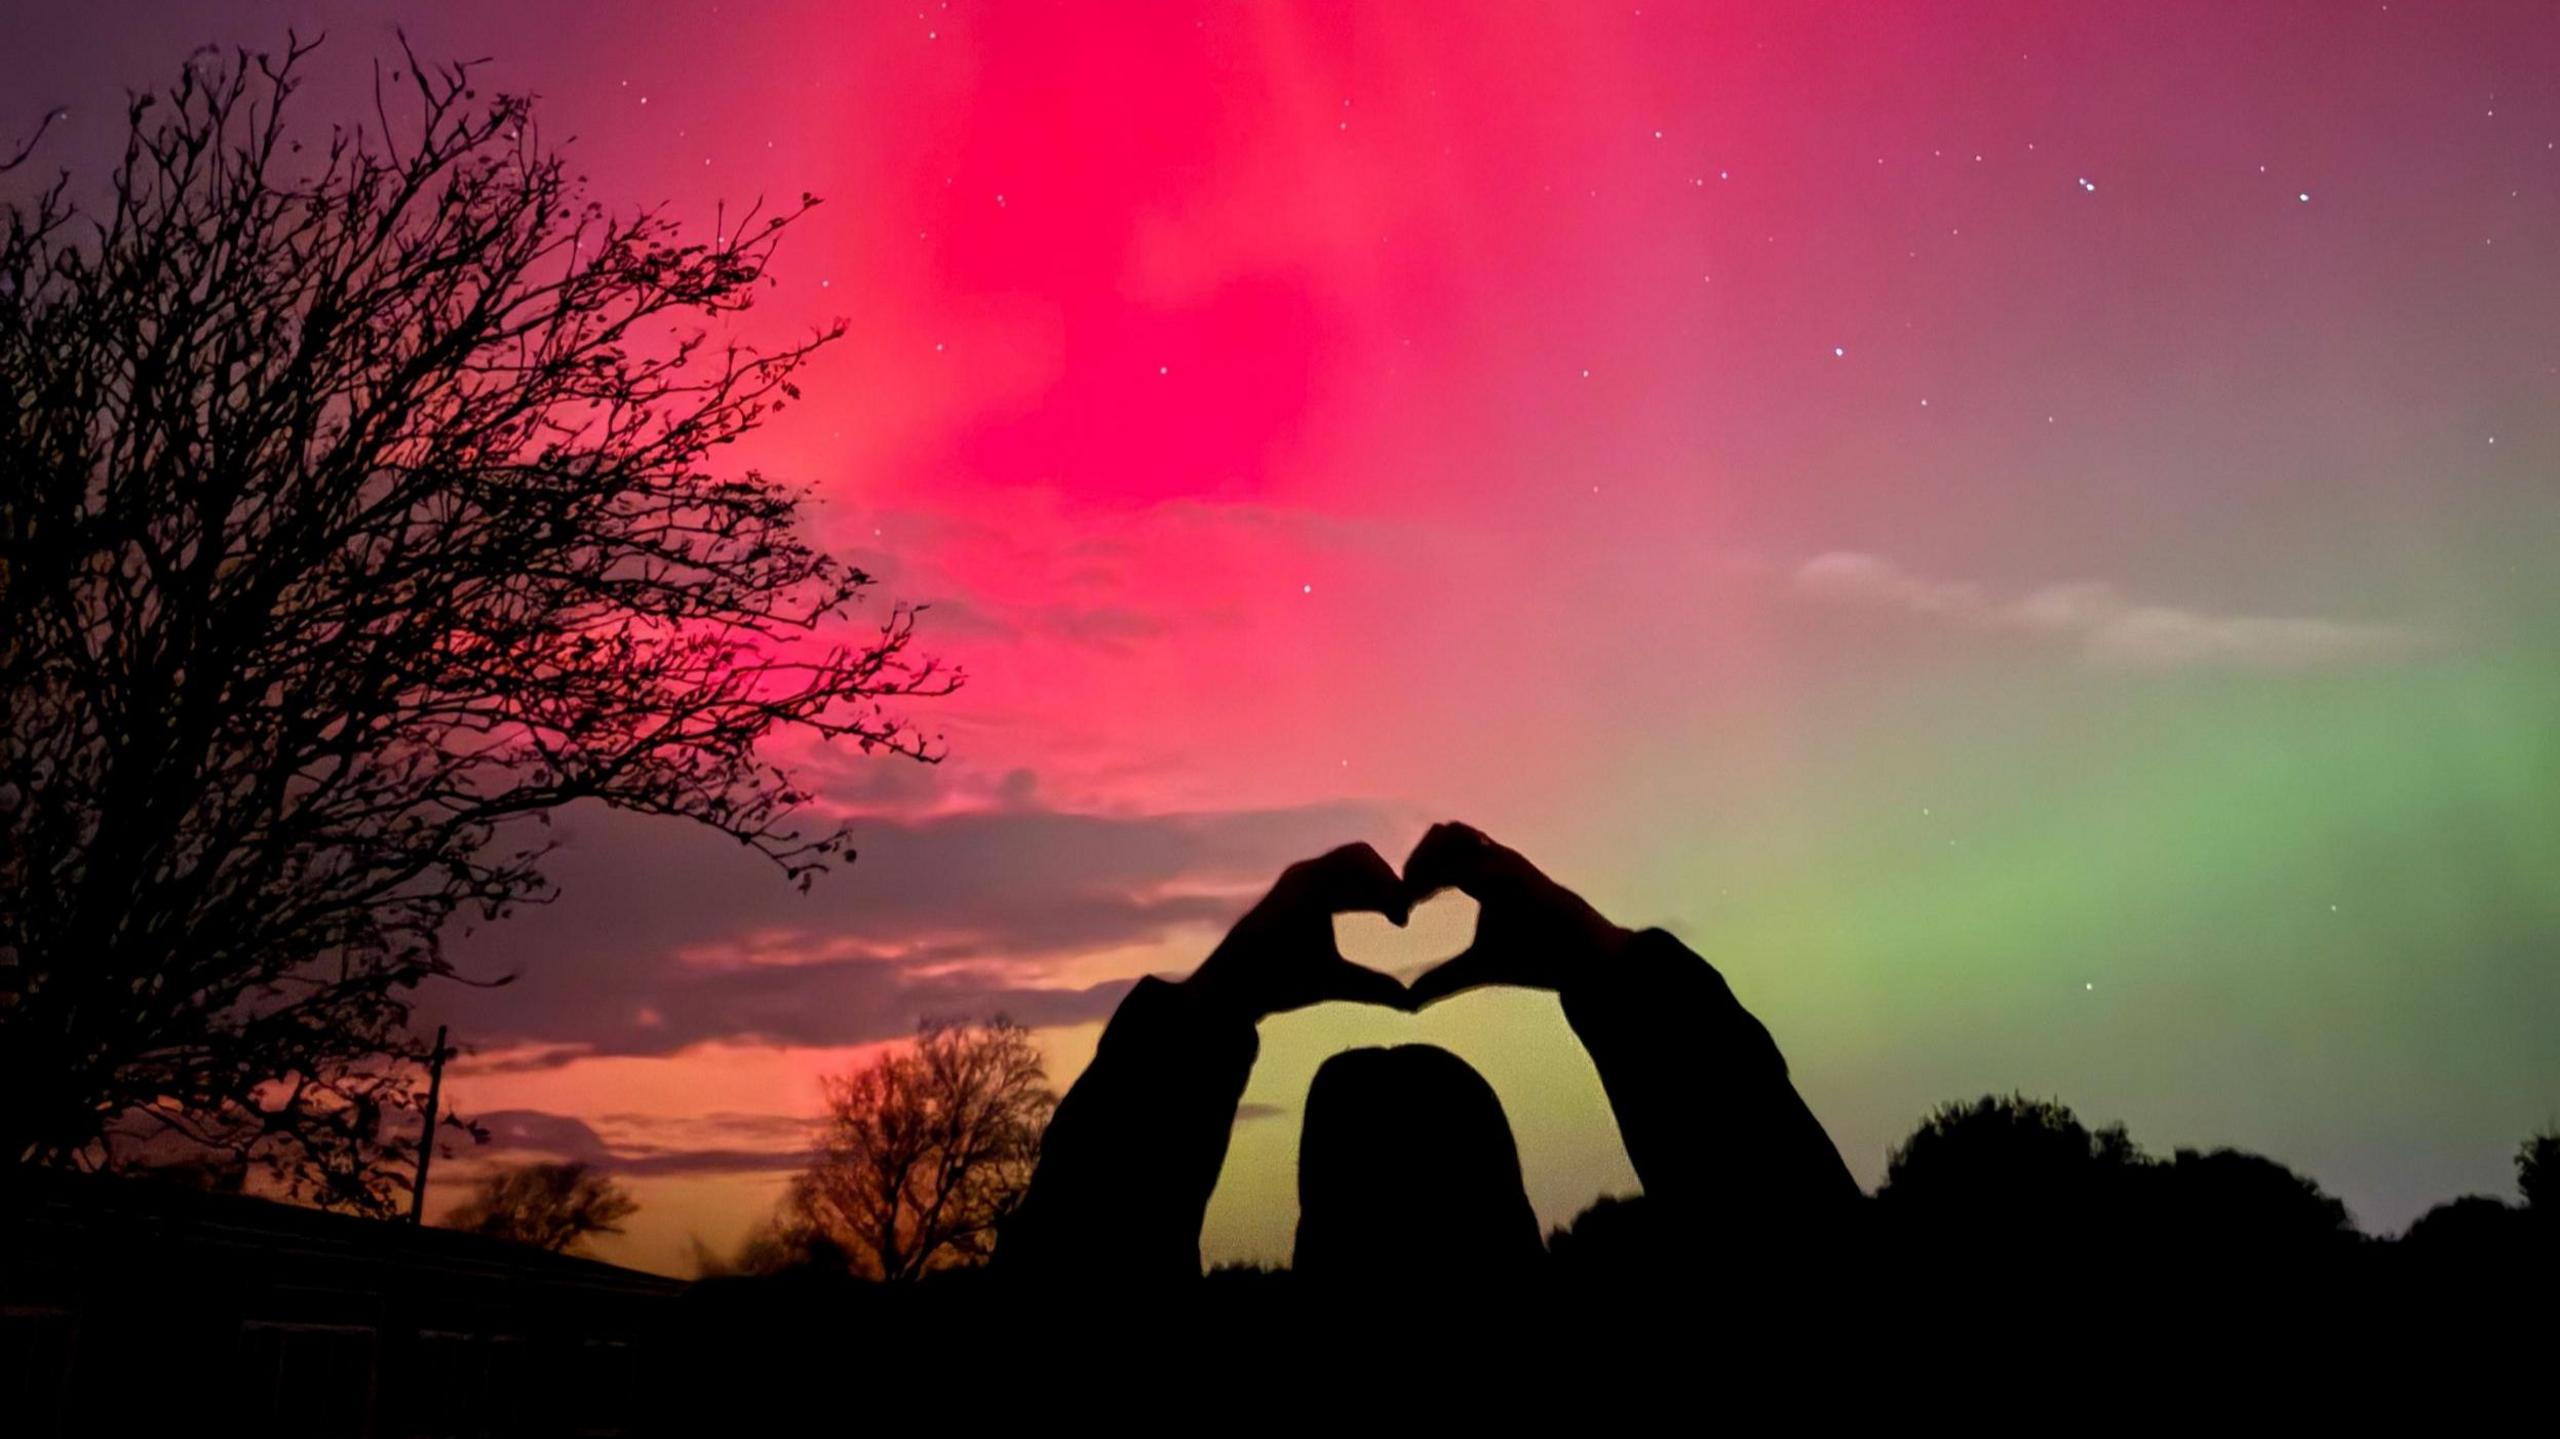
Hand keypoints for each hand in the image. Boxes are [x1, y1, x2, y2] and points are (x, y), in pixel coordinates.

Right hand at [1183, 843, 1413, 1021]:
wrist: (1241, 992)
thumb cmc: (1283, 982)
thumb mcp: (1339, 982)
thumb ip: (1372, 985)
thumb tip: (1408, 1001)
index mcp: (1319, 891)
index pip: (1363, 872)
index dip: (1388, 890)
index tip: (1403, 922)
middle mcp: (1310, 876)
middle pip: (1363, 857)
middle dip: (1390, 879)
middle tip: (1405, 914)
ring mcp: (1301, 878)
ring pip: (1355, 855)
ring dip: (1383, 879)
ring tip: (1399, 912)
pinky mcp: (1296, 886)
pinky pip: (1340, 869)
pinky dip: (1370, 883)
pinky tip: (1388, 912)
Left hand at [1402, 822, 1632, 1007]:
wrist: (1586, 965)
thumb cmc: (1537, 959)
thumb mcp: (1478, 969)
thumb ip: (1443, 979)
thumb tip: (1407, 1001)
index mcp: (1484, 877)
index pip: (1438, 853)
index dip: (1413, 871)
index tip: (1397, 908)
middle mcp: (1495, 864)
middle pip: (1443, 833)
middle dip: (1417, 858)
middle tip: (1401, 895)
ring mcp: (1510, 865)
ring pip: (1458, 835)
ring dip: (1429, 858)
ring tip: (1414, 892)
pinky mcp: (1524, 876)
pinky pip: (1480, 862)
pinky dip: (1450, 873)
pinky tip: (1432, 899)